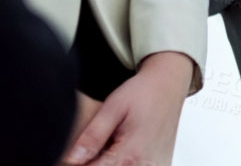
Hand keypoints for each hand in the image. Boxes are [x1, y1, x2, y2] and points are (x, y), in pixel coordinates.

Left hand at [63, 51, 193, 164]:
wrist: (169, 84)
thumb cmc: (143, 92)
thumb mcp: (113, 107)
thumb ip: (93, 136)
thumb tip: (71, 159)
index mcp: (129, 154)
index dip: (79, 162)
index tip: (76, 152)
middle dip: (94, 160)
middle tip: (98, 140)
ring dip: (108, 160)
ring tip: (111, 140)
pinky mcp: (158, 165)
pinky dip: (122, 160)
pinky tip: (122, 146)